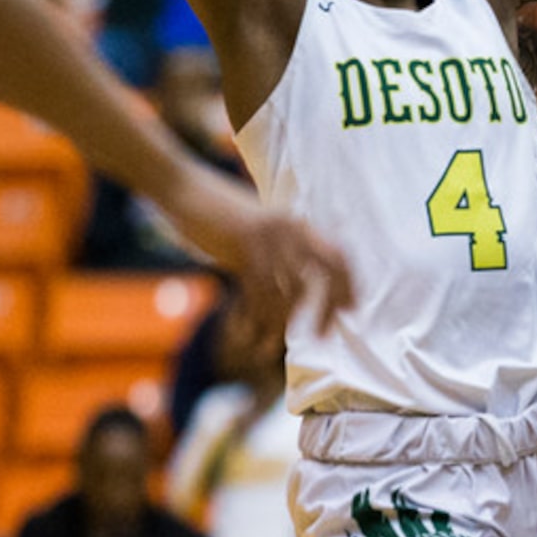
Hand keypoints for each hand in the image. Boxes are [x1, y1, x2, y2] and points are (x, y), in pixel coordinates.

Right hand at [159, 167, 355, 341]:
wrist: (185, 190)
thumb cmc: (220, 216)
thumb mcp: (259, 232)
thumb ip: (280, 256)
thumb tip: (297, 296)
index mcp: (299, 224)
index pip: (338, 257)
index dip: (348, 285)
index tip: (351, 310)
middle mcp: (291, 228)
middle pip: (323, 277)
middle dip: (326, 310)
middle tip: (321, 336)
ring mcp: (268, 236)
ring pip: (288, 291)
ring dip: (282, 324)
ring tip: (270, 345)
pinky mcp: (243, 245)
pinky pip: (259, 290)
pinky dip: (256, 317)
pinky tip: (249, 333)